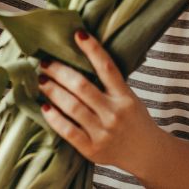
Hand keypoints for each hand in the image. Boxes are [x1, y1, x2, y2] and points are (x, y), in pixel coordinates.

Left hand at [37, 30, 167, 175]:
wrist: (147, 154)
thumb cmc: (133, 120)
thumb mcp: (129, 98)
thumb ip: (110, 83)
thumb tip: (80, 58)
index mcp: (125, 97)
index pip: (107, 68)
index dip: (93, 49)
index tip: (77, 34)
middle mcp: (114, 113)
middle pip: (82, 87)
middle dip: (60, 72)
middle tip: (45, 63)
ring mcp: (103, 132)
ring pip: (72, 107)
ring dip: (53, 91)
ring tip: (42, 81)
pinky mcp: (92, 149)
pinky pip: (68, 131)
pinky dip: (54, 118)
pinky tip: (44, 107)